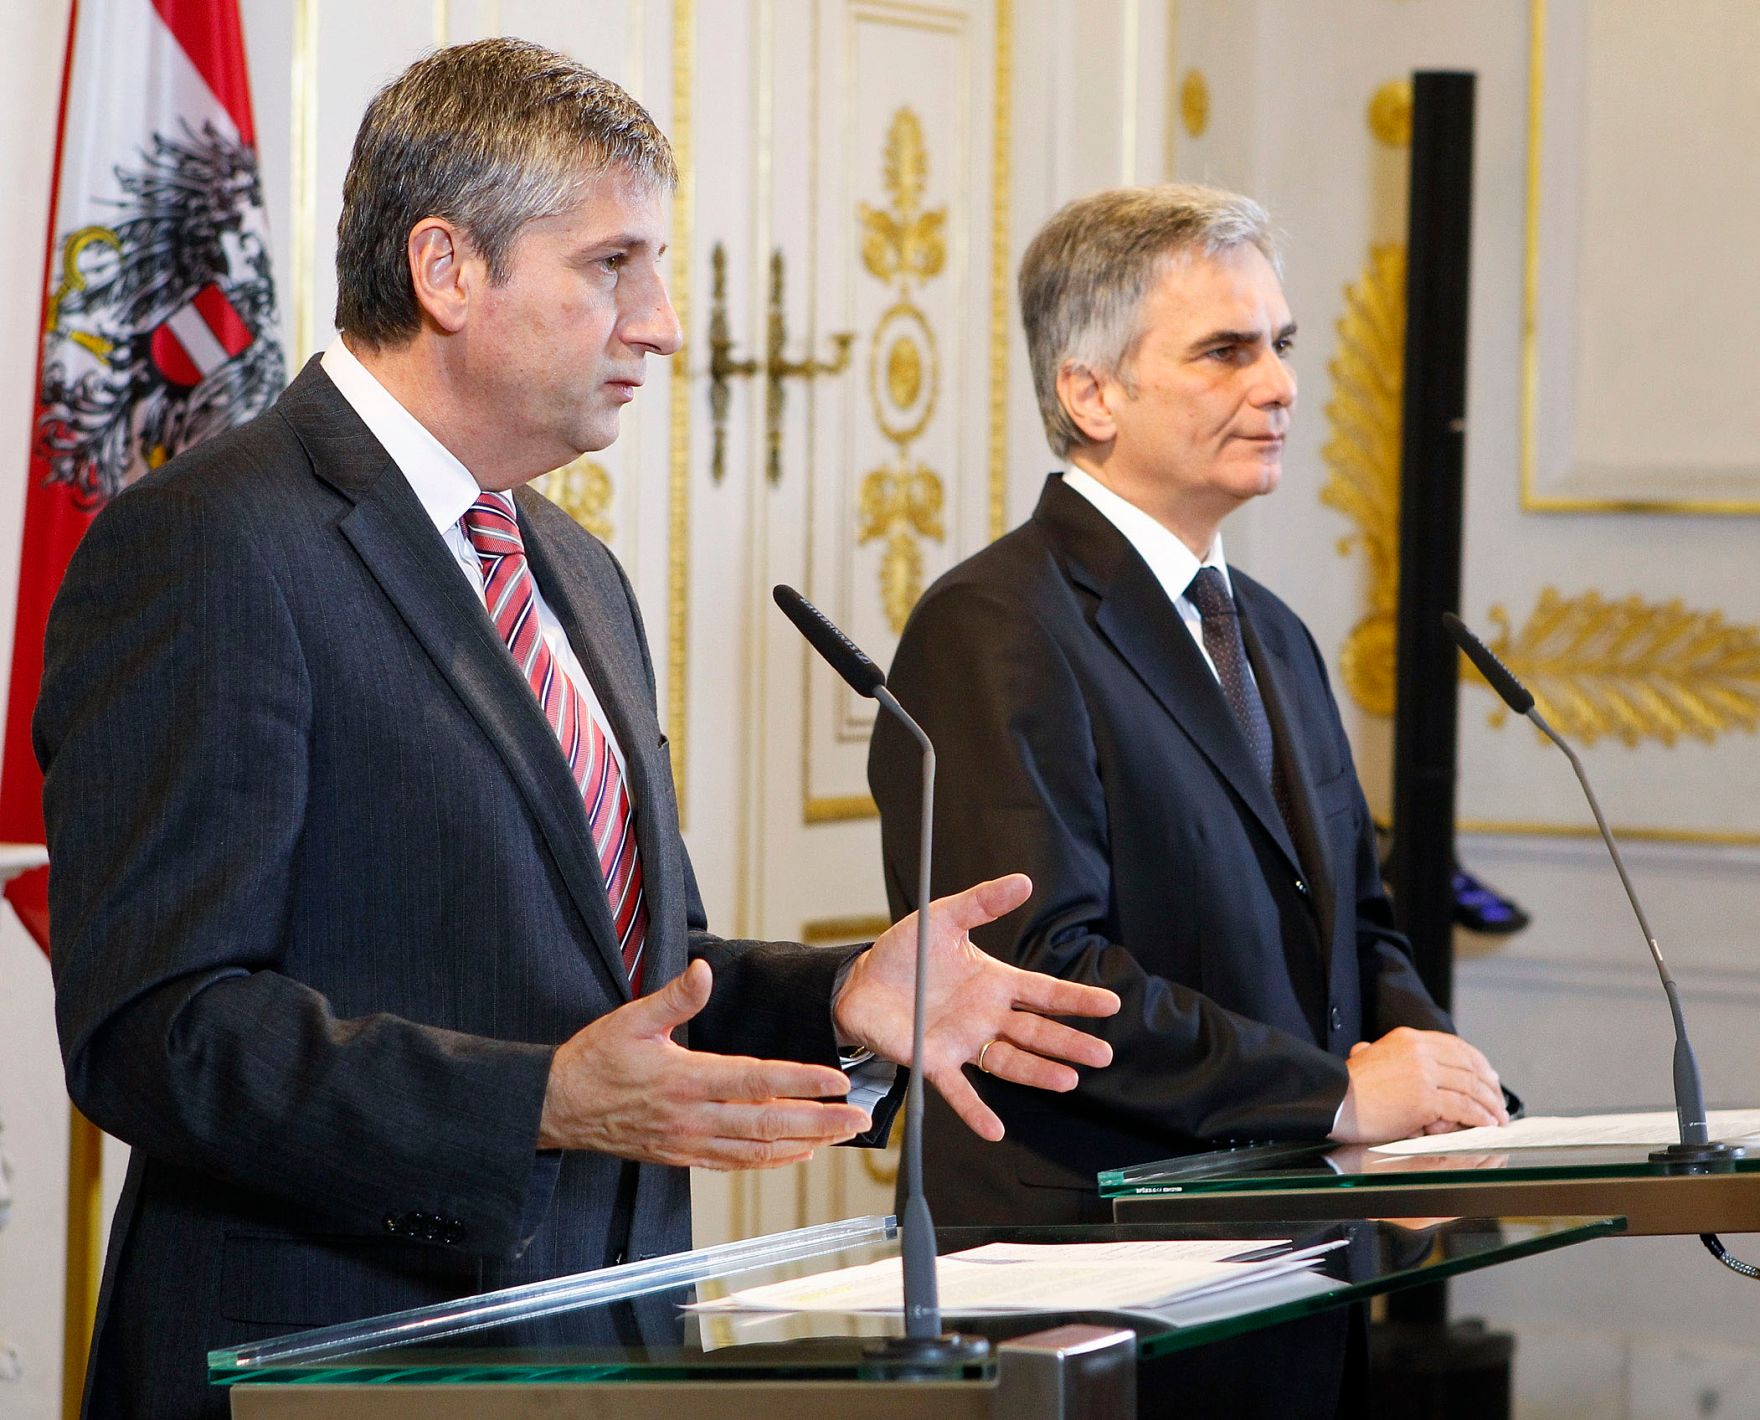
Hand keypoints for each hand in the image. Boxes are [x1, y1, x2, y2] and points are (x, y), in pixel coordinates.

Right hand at [538, 959, 873, 1168]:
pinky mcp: (682, 1156)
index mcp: (685, 1078)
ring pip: (757, 1149)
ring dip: (803, 1144)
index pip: (756, 1081)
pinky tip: (796, 1153)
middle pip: (767, 1122)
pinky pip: (735, 1164)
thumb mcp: (632, 1019)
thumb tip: (702, 971)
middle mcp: (692, 1116)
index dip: (800, 1082)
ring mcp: (689, 1142)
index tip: (835, 1082)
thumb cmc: (595, 1060)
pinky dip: (770, 1161)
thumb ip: (674, 996)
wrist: (559, 1108)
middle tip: (857, 1119)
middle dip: (819, 1121)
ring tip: (838, 1138)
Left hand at [832, 873, 1120, 1140]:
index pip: (1044, 993)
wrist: (861, 982)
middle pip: (1036, 1032)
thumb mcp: (943, 919)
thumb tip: (1023, 881)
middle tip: (1102, 1055)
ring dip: (1038, 1073)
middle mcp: (986, 1017)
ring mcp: (963, 1042)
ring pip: (1009, 1061)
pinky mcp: (934, 1062)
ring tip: (1067, 1081)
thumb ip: (982, 903)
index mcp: (994, 983)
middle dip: (1069, 1044)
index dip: (1077, 999)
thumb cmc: (905, 953)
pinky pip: (958, 1090)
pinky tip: (995, 1130)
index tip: (1111, 1004)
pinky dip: (975, 1111)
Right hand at [1328, 1027, 1507, 1144]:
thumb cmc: (1350, 1086)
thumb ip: (1399, 1057)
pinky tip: (1485, 1125)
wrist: (1334, 1101)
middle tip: (1499, 1102)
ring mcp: (1424, 1075)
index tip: (1490, 1077)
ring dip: (1490, 1105)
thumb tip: (1419, 1068)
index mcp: (1410, 1038)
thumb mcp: (1376, 1057)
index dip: (1479, 1063)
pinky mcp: (1424, 1100)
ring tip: (1498, 1118)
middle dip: (1490, 1087)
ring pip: (1471, 1088)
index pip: (1457, 1047)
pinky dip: (1479, 1118)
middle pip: (1469, 1067)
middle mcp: (1420, 1052)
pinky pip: (1463, 1109)